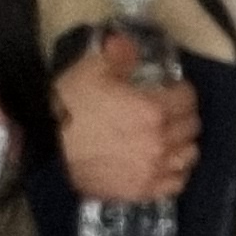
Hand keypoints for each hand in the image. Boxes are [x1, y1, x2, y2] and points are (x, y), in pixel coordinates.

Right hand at [55, 32, 197, 201]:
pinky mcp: (140, 190)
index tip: (171, 89)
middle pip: (191, 127)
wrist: (44, 146)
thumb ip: (120, 54)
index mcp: (153, 110)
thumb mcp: (92, 69)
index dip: (181, 90)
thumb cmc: (68, 106)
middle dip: (184, 114)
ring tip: (170, 137)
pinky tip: (166, 164)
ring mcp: (152, 169)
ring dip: (183, 143)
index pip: (187, 98)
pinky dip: (176, 172)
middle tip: (170, 111)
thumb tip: (131, 45)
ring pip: (188, 155)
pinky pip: (175, 183)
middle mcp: (159, 142)